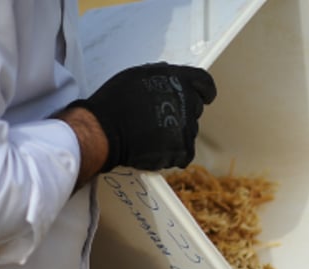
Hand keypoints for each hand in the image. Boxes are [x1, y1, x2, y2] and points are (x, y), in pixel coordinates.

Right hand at [70, 63, 216, 172]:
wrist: (104, 130)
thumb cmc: (114, 103)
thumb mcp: (139, 76)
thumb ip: (163, 77)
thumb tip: (173, 80)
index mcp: (177, 79)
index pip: (205, 83)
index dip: (204, 92)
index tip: (204, 97)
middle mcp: (186, 100)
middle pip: (195, 108)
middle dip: (181, 113)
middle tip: (158, 119)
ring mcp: (186, 126)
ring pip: (189, 131)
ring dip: (175, 134)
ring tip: (151, 133)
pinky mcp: (183, 148)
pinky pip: (184, 152)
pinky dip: (172, 153)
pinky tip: (154, 148)